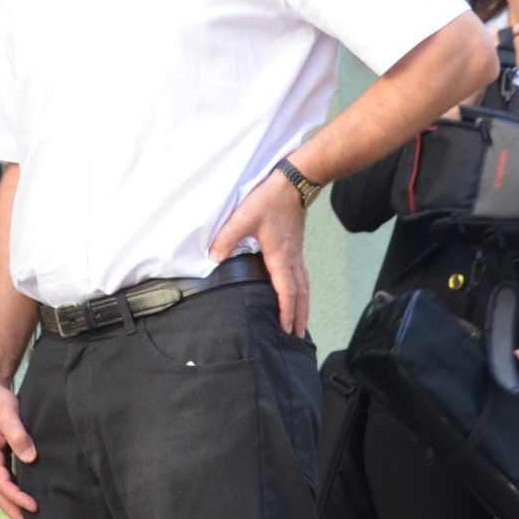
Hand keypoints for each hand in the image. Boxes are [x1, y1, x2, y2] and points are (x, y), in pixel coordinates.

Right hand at [0, 376, 38, 518]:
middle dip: (14, 513)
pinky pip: (6, 480)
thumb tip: (30, 458)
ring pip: (2, 490)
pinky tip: (27, 498)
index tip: (35, 507)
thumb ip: (19, 436)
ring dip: (14, 506)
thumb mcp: (8, 416)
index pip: (3, 485)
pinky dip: (15, 492)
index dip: (18, 498)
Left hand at [210, 170, 310, 335]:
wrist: (295, 182)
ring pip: (305, 286)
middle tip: (297, 335)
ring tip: (302, 322)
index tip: (284, 329)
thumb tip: (214, 258)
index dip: (285, 312)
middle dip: (299, 316)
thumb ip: (227, 239)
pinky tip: (299, 292)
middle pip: (300, 294)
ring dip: (303, 306)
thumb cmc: (271, 200)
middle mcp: (292, 258)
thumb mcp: (243, 218)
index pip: (286, 291)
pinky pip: (303, 275)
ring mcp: (297, 252)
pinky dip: (303, 290)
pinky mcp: (296, 245)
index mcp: (280, 256)